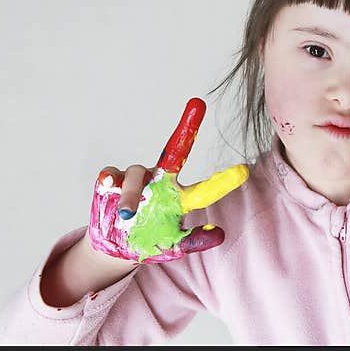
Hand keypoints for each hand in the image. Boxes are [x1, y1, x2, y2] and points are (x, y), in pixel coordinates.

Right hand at [89, 98, 248, 262]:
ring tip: (127, 214)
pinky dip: (108, 178)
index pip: (203, 189)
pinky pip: (110, 174)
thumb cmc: (149, 240)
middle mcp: (160, 180)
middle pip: (175, 151)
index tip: (243, 171)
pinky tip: (107, 185)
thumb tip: (221, 235)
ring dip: (131, 193)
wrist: (115, 246)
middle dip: (187, 127)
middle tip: (198, 104)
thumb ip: (194, 241)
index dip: (222, 182)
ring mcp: (136, 179)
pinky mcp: (111, 181)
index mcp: (178, 197)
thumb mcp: (173, 246)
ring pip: (137, 173)